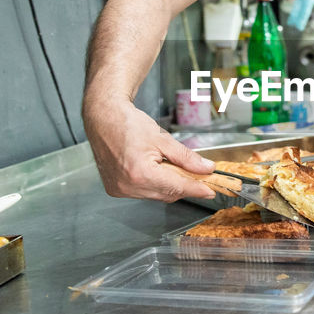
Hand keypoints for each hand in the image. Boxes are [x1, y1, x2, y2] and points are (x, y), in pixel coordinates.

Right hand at [82, 99, 216, 200]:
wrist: (103, 118)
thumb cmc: (128, 124)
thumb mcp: (163, 138)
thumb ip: (186, 157)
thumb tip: (206, 168)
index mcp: (140, 173)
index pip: (177, 187)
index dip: (197, 189)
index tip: (210, 191)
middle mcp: (128, 186)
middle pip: (167, 194)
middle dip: (184, 186)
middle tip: (198, 177)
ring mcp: (120, 190)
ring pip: (156, 195)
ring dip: (168, 186)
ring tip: (170, 166)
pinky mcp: (115, 189)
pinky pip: (143, 193)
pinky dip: (153, 185)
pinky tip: (154, 171)